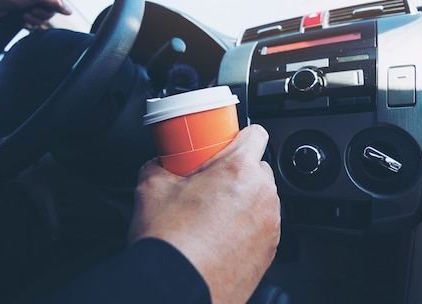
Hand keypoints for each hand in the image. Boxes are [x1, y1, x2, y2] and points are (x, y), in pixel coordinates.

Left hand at [0, 0, 71, 28]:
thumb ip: (53, 1)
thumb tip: (69, 11)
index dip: (54, 5)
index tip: (45, 5)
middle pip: (51, 11)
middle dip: (39, 13)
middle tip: (30, 9)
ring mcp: (32, 4)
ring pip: (43, 18)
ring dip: (33, 19)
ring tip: (23, 14)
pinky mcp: (26, 13)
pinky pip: (35, 23)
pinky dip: (29, 24)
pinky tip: (22, 21)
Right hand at [128, 124, 280, 303]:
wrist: (177, 287)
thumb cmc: (170, 242)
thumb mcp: (151, 188)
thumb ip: (159, 165)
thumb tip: (158, 164)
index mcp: (239, 171)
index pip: (256, 133)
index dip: (238, 136)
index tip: (224, 144)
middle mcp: (262, 195)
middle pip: (258, 168)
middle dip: (237, 172)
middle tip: (210, 182)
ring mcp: (269, 225)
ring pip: (261, 198)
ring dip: (243, 200)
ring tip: (213, 214)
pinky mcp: (269, 251)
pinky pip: (261, 226)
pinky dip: (246, 226)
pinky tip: (220, 236)